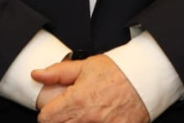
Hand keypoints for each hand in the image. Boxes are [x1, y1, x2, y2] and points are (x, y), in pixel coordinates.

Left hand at [32, 55, 149, 122]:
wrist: (146, 78)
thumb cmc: (118, 71)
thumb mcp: (86, 66)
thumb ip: (58, 72)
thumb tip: (36, 75)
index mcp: (76, 101)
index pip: (45, 118)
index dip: (47, 113)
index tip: (54, 109)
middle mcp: (87, 119)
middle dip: (60, 120)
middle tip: (71, 111)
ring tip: (85, 115)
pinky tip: (100, 119)